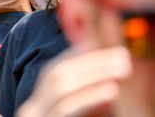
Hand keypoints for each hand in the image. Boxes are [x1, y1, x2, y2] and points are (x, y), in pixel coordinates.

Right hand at [16, 44, 130, 116]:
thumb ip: (76, 109)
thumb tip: (107, 90)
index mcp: (37, 109)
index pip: (54, 72)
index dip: (78, 55)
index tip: (106, 43)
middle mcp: (31, 111)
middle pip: (57, 73)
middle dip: (90, 59)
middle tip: (123, 54)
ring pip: (60, 85)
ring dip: (93, 71)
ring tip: (122, 67)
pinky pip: (66, 108)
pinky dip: (89, 96)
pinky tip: (110, 90)